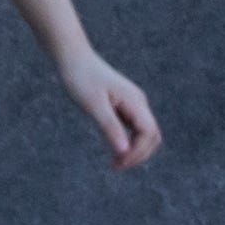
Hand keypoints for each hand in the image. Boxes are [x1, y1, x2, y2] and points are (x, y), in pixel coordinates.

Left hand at [60, 45, 161, 167]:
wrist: (72, 58)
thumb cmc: (81, 78)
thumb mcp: (94, 105)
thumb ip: (110, 127)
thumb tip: (124, 152)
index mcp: (134, 100)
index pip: (149, 133)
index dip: (138, 153)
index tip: (118, 163)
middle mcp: (138, 102)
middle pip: (152, 136)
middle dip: (139, 155)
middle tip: (117, 166)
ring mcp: (132, 103)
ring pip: (145, 134)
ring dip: (135, 151)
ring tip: (115, 163)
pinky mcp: (124, 106)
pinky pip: (134, 129)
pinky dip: (128, 143)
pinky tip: (114, 150)